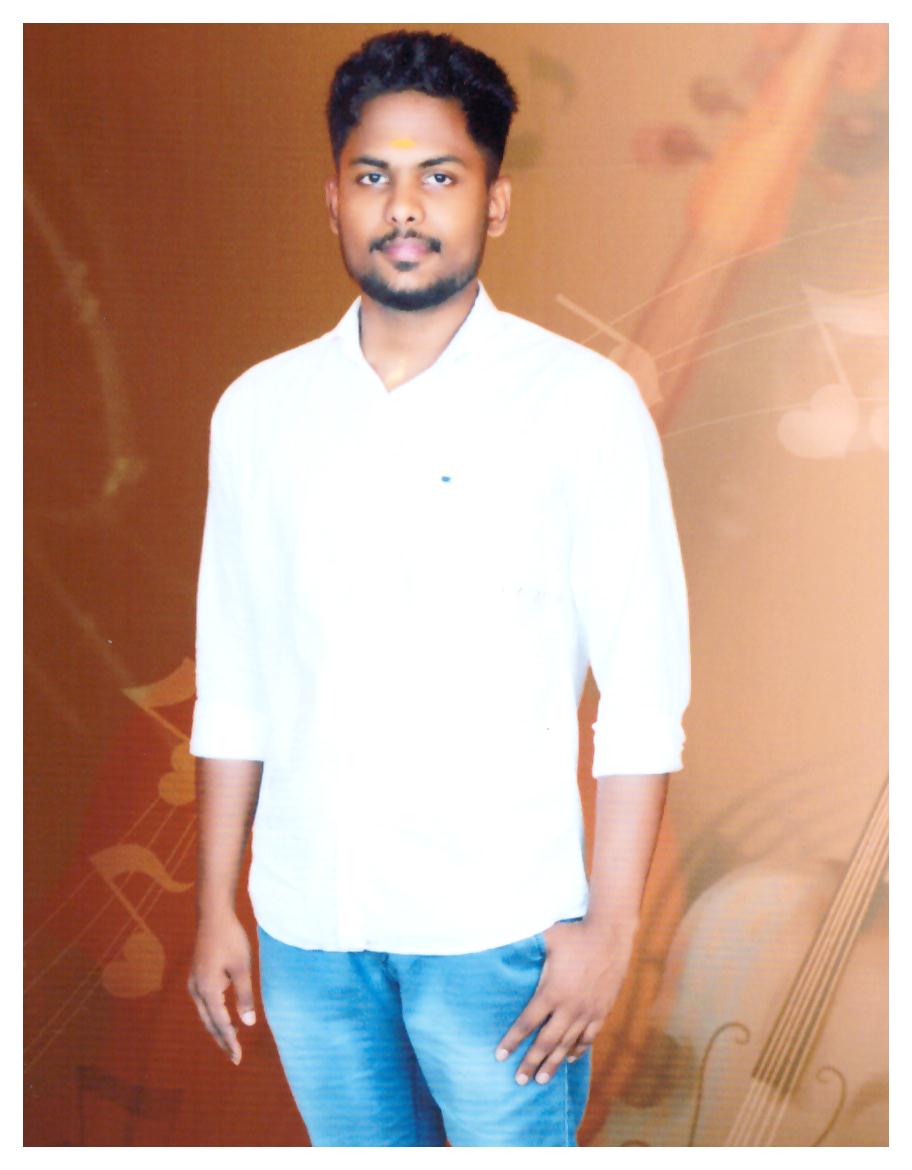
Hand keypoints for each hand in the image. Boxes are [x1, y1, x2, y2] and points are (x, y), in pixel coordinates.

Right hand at [187, 909, 256, 1063]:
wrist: (213, 916)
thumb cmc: (231, 939)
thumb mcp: (242, 967)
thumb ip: (245, 996)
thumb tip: (248, 1024)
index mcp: (207, 989)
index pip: (219, 1023)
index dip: (229, 1041)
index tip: (238, 1058)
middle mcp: (196, 989)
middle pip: (209, 1023)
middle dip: (222, 1040)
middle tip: (235, 1058)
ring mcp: (194, 983)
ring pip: (206, 1014)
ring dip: (218, 1028)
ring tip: (233, 1043)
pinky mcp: (197, 977)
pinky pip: (206, 1003)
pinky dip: (215, 1015)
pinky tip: (227, 1019)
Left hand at [494, 917, 635, 1084]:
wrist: (611, 934)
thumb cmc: (574, 933)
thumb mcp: (546, 939)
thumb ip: (524, 947)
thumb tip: (498, 941)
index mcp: (551, 991)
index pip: (527, 1023)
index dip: (512, 1041)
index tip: (499, 1057)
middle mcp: (569, 1007)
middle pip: (546, 1042)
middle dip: (530, 1062)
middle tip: (519, 1081)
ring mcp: (587, 1011)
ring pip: (567, 1045)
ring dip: (553, 1063)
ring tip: (542, 1079)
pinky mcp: (602, 1010)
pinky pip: (588, 1037)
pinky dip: (578, 1050)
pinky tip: (570, 1059)